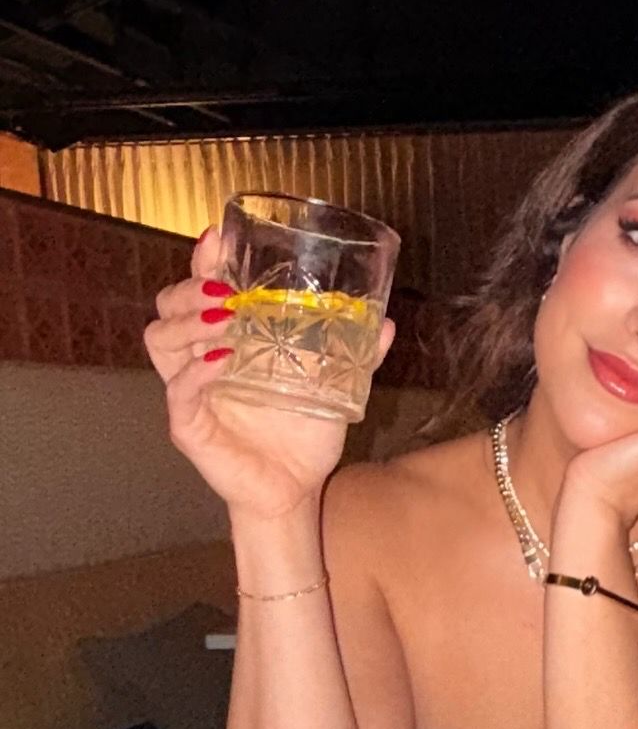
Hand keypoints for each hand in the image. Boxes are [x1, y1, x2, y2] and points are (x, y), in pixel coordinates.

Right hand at [144, 225, 395, 522]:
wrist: (296, 490)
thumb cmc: (302, 435)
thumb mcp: (333, 386)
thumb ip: (356, 354)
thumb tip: (386, 323)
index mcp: (226, 341)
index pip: (201, 290)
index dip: (204, 261)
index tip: (218, 237)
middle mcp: (199, 360)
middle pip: (168, 306)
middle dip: (190, 287)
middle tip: (225, 289)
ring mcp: (190, 392)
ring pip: (160, 340)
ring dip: (188, 321)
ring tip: (224, 317)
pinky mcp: (189, 427)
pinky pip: (178, 392)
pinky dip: (196, 372)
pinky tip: (221, 360)